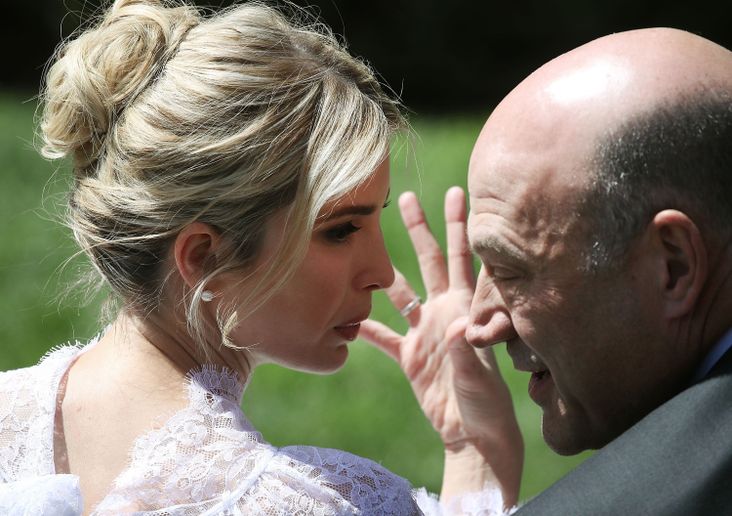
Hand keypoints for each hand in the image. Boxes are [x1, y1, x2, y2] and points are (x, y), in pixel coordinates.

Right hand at [360, 187, 521, 505]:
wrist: (470, 435)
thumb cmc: (484, 407)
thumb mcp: (478, 379)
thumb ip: (466, 352)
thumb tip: (456, 326)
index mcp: (464, 309)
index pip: (464, 259)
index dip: (462, 225)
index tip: (458, 191)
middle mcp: (444, 312)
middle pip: (430, 261)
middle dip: (421, 228)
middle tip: (408, 196)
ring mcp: (425, 331)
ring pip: (402, 290)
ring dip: (386, 269)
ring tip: (370, 242)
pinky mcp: (409, 354)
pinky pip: (381, 334)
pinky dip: (364, 324)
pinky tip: (345, 312)